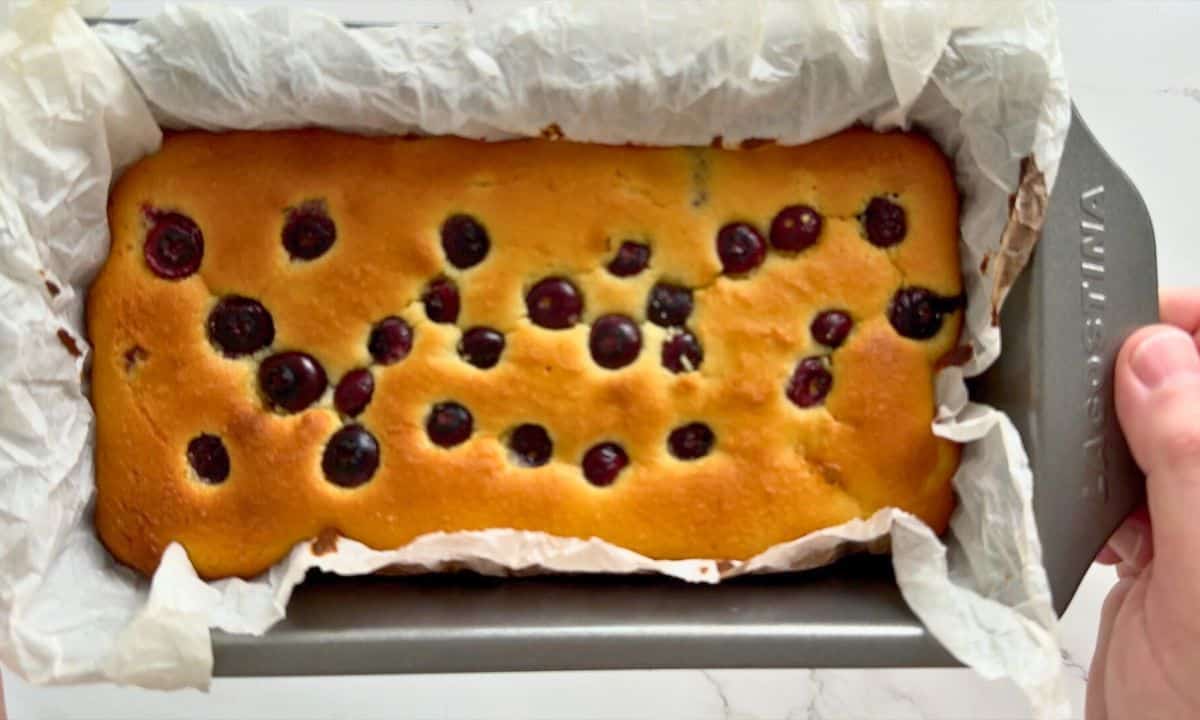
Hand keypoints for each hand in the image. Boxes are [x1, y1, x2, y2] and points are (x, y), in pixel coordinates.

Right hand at [1088, 289, 1199, 718]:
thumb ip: (1195, 464)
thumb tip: (1159, 358)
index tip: (1152, 316)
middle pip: (1197, 393)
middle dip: (1153, 372)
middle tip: (1094, 375)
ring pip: (1161, 430)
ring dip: (1119, 430)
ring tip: (1093, 454)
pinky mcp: (1166, 546)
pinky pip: (1130, 481)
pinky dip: (1102, 485)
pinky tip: (1102, 519)